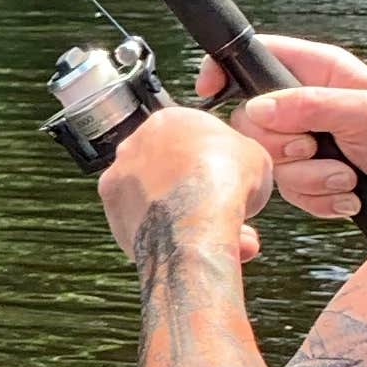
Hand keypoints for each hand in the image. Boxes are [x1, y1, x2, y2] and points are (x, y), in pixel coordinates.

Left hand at [98, 99, 271, 260]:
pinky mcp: (113, 214)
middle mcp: (135, 145)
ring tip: (218, 235)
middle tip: (221, 210)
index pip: (188, 141)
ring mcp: (119, 179)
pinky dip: (168, 236)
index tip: (225, 181)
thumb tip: (238, 167)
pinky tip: (197, 246)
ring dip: (184, 218)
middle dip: (194, 192)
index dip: (210, 164)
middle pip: (167, 171)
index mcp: (168, 120)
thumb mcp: (253, 154)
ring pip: (155, 201)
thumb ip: (238, 155)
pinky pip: (145, 225)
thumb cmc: (228, 179)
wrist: (199, 216)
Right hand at [195, 34, 366, 224]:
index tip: (209, 88)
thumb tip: (258, 108)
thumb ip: (309, 106)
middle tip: (314, 149)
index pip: (253, 55)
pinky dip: (318, 197)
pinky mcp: (306, 173)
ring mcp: (302, 139)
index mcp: (316, 70)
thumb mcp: (364, 114)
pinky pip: (287, 189)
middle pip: (250, 120)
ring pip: (268, 161)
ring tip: (346, 176)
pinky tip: (346, 193)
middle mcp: (304, 102)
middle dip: (282, 145)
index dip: (225, 67)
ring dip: (308, 178)